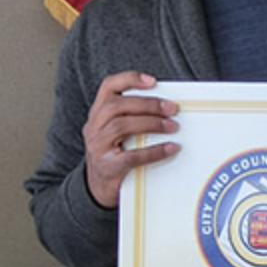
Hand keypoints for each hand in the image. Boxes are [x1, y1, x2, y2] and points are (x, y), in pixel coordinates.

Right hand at [82, 71, 179, 207]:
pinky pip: (131, 156)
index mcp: (98, 113)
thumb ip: (132, 116)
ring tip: (172, 126)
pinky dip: (153, 151)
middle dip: (147, 104)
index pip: (108, 87)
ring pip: (121, 126)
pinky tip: (170, 148)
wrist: (99, 186)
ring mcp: (98, 146)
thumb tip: (167, 106)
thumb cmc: (115, 153)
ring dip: (151, 123)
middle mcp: (94, 126)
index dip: (129, 79)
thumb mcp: (116, 131)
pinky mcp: (108, 166)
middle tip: (171, 108)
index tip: (153, 81)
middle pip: (117, 106)